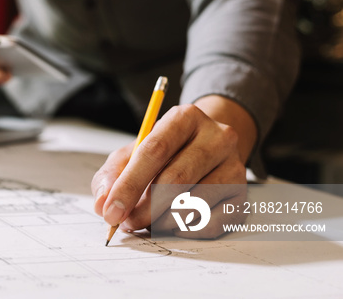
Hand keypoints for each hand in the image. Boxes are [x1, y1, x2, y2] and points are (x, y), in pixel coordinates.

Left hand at [91, 96, 253, 237]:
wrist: (208, 146)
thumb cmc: (166, 151)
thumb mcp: (133, 152)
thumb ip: (112, 174)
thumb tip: (103, 203)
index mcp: (184, 118)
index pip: (154, 151)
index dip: (129, 184)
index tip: (111, 211)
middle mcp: (216, 137)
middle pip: (176, 178)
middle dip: (144, 208)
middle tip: (127, 222)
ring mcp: (234, 165)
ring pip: (194, 203)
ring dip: (163, 221)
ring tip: (148, 220)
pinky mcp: (243, 193)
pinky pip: (213, 222)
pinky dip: (187, 230)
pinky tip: (173, 223)